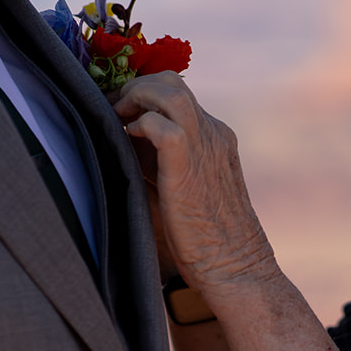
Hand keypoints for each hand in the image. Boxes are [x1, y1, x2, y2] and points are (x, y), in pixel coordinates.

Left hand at [114, 74, 277, 296]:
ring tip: (117, 118)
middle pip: (172, 82)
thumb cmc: (205, 238)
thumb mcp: (186, 186)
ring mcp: (205, 147)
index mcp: (215, 137)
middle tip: (112, 112)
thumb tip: (123, 142)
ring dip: (136, 97)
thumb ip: (163, 160)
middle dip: (134, 88)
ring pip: (171, 92)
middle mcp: (213, 134)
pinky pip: (164, 127)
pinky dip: (140, 125)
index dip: (143, 94)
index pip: (177, 93)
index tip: (118, 111)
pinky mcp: (190, 168)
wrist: (237, 268)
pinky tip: (127, 139)